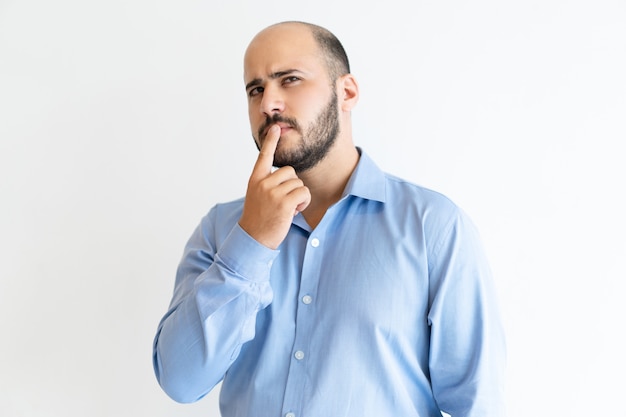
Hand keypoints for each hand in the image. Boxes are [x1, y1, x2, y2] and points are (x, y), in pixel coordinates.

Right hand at [239, 125, 310, 248]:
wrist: (253, 238)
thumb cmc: (258, 219)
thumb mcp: (257, 196)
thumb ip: (267, 184)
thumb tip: (287, 176)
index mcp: (255, 179)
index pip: (264, 156)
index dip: (270, 141)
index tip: (275, 127)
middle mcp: (263, 183)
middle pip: (290, 171)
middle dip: (292, 185)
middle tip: (284, 202)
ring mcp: (272, 192)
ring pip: (299, 183)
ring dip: (298, 196)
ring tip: (286, 209)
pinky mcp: (283, 202)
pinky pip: (303, 192)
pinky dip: (303, 202)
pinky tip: (293, 212)